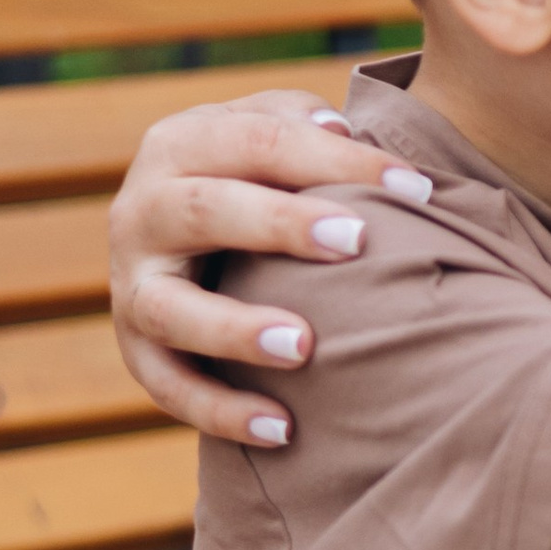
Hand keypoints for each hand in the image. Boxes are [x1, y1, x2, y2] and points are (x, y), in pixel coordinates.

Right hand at [108, 94, 431, 444]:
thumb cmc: (257, 179)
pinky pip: (169, 389)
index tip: (417, 190)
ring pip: (170, 309)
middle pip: (205, 209)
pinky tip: (282, 429)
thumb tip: (341, 133)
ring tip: (303, 348)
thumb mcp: (269, 132)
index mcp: (181, 144)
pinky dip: (221, 412)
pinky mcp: (138, 351)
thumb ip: (300, 120)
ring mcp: (133, 286)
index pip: (258, 141)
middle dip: (279, 224)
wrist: (186, 239)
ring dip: (234, 329)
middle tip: (357, 242)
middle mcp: (142, 210)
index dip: (338, 163)